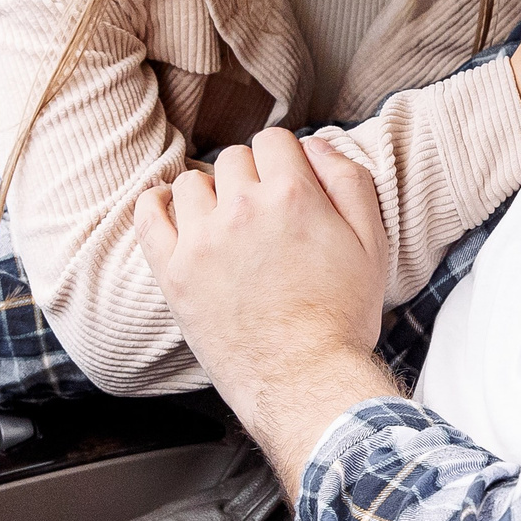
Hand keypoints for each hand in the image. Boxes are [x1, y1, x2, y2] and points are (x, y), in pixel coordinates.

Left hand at [133, 131, 399, 488]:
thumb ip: (349, 181)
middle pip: (233, 158)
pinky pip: (148, 215)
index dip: (284, 158)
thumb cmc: (342, 317)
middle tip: (262, 212)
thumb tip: (316, 145)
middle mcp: (242, 209)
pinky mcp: (173, 272)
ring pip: (191, 183)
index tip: (286, 181)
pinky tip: (170, 210)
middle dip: (249, 176)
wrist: (304, 380)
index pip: (274, 140)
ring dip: (209, 194)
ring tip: (224, 222)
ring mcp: (201, 240)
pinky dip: (156, 204)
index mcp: (292, 195)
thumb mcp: (372, 243)